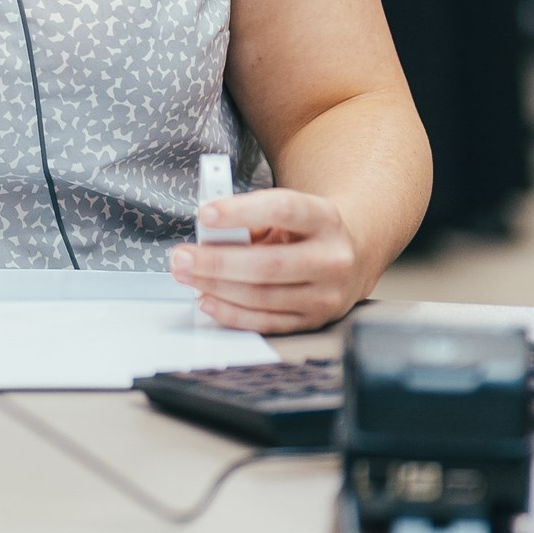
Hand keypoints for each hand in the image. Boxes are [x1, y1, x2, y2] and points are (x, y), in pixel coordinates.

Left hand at [168, 187, 369, 332]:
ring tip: (186, 276)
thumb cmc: (306, 230)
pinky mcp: (314, 322)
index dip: (241, 212)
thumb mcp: (288, 213)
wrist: (352, 255)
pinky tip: (207, 300)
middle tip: (181, 257)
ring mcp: (326, 295)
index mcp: (325, 219)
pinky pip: (266, 322)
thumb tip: (209, 234)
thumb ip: (252, 218)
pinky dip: (231, 313)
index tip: (205, 214)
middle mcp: (332, 259)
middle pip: (268, 264)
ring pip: (263, 296)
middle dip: (216, 262)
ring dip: (216, 288)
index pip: (284, 209)